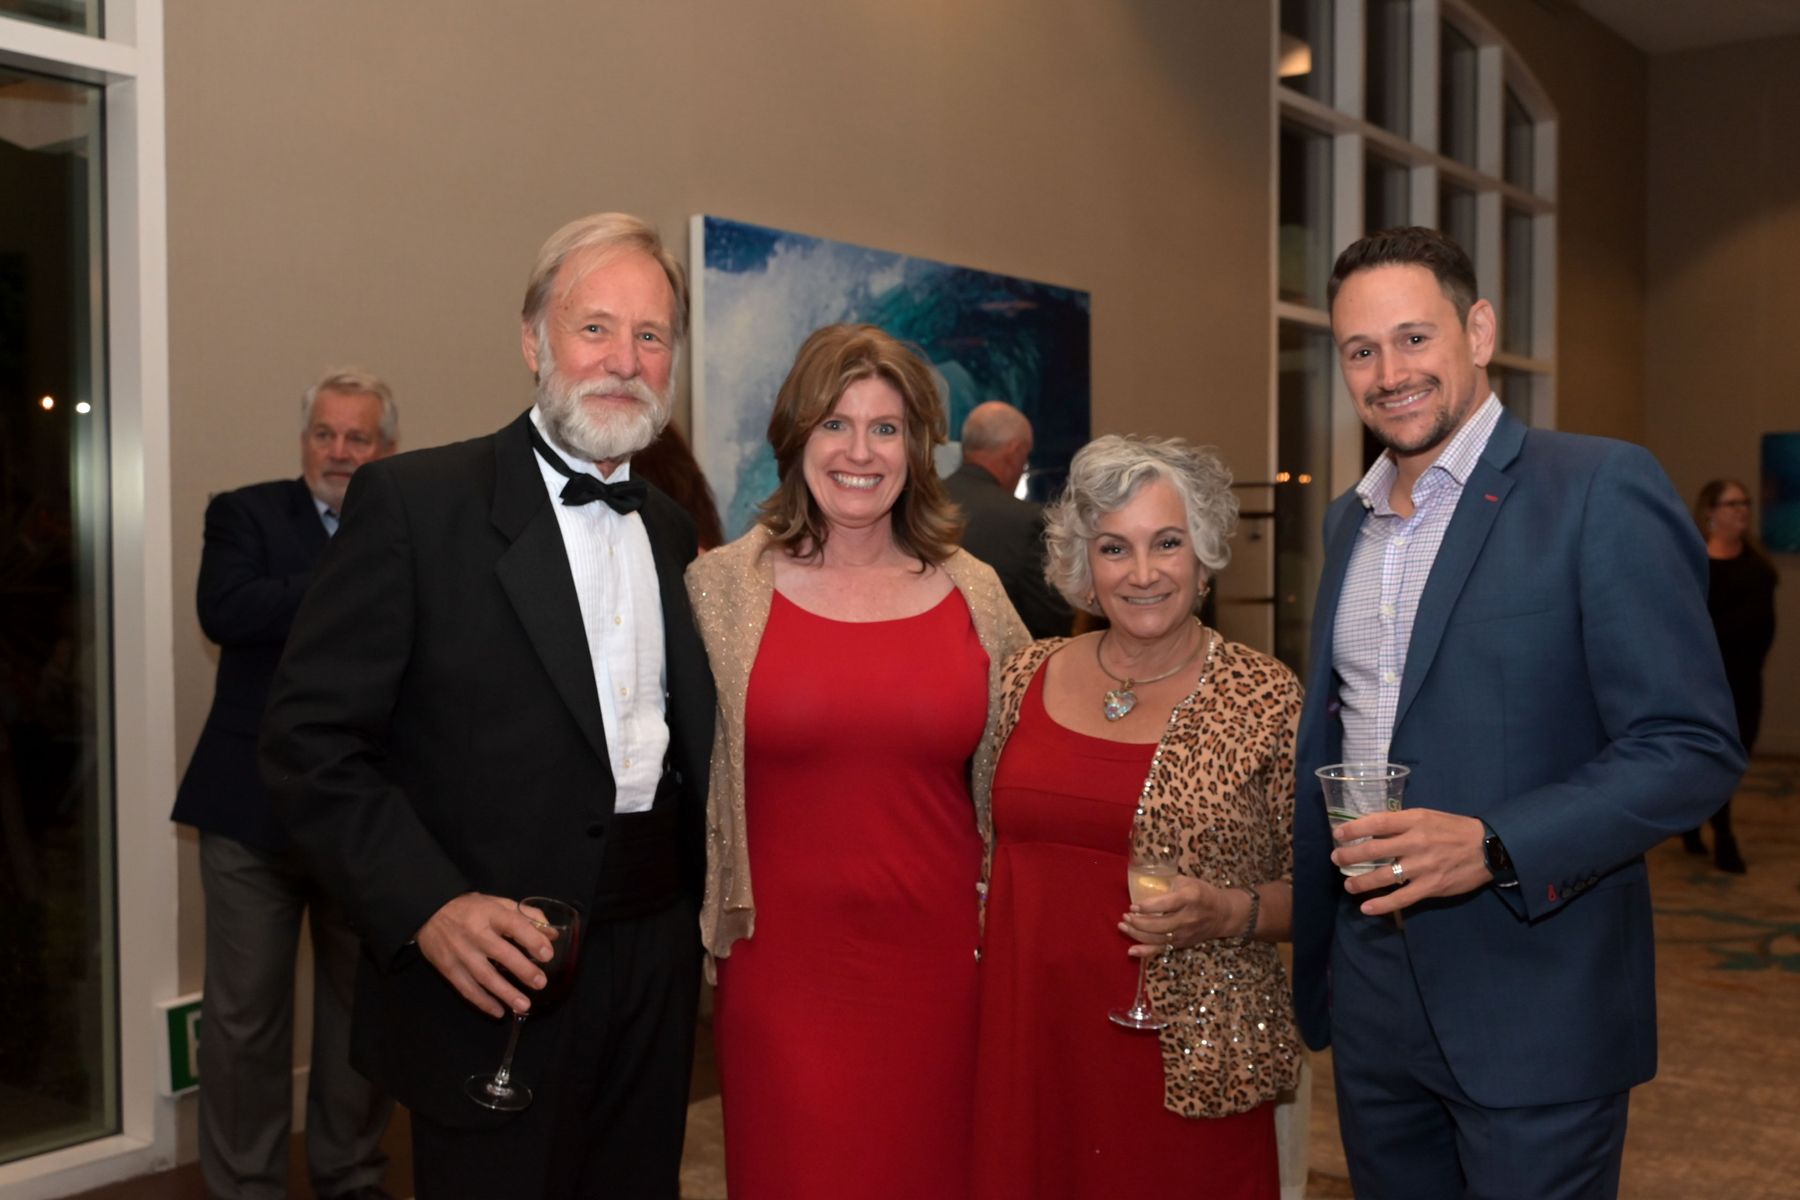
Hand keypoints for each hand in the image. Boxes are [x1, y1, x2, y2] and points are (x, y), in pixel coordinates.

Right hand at [415, 893, 555, 1017]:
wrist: (429, 912)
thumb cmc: (471, 908)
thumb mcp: (498, 903)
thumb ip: (526, 916)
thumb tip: (552, 934)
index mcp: (490, 913)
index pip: (514, 925)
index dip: (532, 939)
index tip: (547, 955)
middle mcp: (475, 933)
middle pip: (501, 953)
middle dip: (523, 970)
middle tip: (540, 983)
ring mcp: (460, 953)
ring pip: (484, 976)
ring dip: (505, 993)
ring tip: (524, 1006)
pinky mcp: (448, 968)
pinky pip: (467, 989)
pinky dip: (483, 1002)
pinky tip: (499, 1012)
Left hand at [1117, 875, 1242, 956]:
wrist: (1223, 915)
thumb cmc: (1203, 894)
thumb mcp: (1188, 881)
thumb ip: (1168, 884)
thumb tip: (1144, 885)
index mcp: (1190, 898)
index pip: (1166, 904)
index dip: (1147, 906)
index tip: (1133, 906)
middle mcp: (1188, 918)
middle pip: (1159, 925)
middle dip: (1138, 922)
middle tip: (1125, 916)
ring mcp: (1185, 934)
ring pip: (1157, 938)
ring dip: (1137, 934)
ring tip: (1123, 926)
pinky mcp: (1182, 944)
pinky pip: (1161, 950)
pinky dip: (1145, 952)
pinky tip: (1131, 951)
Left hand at [1332, 809, 1491, 914]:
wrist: (1489, 848)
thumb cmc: (1454, 829)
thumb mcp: (1427, 816)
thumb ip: (1402, 823)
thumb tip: (1372, 830)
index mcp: (1414, 820)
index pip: (1376, 823)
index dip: (1353, 829)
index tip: (1337, 834)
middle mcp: (1415, 842)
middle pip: (1373, 850)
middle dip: (1349, 855)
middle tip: (1337, 859)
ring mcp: (1423, 866)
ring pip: (1383, 876)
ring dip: (1361, 882)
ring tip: (1349, 885)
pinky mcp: (1431, 887)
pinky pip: (1401, 898)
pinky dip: (1382, 905)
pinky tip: (1367, 908)